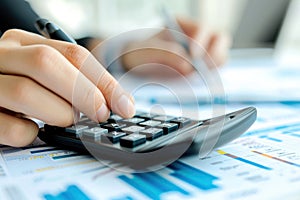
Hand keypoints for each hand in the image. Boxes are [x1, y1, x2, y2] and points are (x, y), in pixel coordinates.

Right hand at [0, 29, 134, 146]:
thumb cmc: (22, 83)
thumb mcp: (48, 73)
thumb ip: (78, 80)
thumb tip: (120, 102)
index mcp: (25, 42)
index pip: (73, 54)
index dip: (103, 81)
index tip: (123, 105)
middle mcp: (3, 56)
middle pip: (47, 64)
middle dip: (84, 94)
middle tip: (101, 115)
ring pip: (27, 93)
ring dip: (59, 113)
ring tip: (66, 120)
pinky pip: (11, 128)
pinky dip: (31, 133)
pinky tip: (34, 129)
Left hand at [121, 17, 230, 75]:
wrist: (136, 66)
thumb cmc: (140, 54)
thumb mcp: (146, 51)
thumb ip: (166, 54)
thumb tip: (188, 66)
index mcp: (183, 25)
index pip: (203, 29)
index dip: (201, 42)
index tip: (193, 56)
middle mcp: (196, 36)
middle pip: (219, 40)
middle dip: (214, 55)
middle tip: (203, 70)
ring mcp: (201, 52)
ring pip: (220, 57)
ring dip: (214, 67)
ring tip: (201, 78)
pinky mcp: (202, 68)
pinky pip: (214, 72)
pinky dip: (211, 77)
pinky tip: (201, 84)